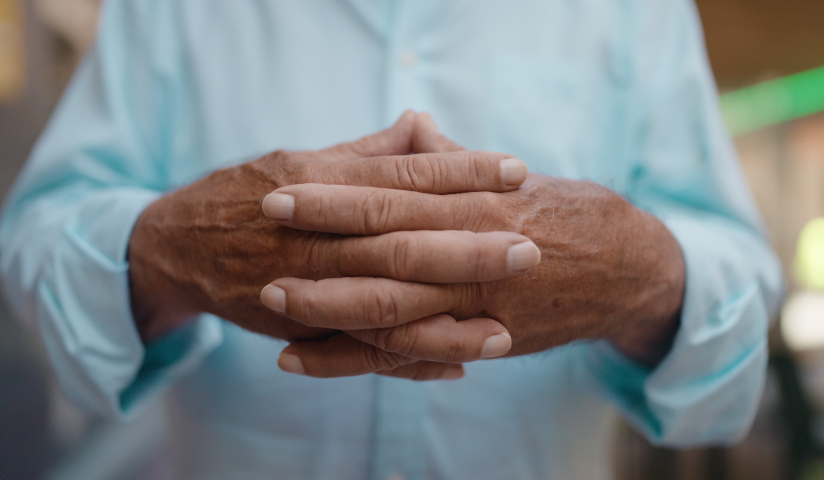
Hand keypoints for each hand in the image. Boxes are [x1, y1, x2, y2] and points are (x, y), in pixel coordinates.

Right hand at [127, 112, 531, 378]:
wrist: (177, 246)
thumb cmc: (248, 192)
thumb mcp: (301, 158)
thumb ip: (366, 150)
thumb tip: (422, 125)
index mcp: (318, 180)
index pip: (401, 176)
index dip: (459, 173)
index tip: (515, 171)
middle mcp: (314, 236)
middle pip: (400, 243)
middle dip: (467, 248)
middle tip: (528, 247)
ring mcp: (304, 287)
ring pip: (384, 308)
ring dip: (446, 321)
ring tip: (504, 328)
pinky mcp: (298, 327)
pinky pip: (358, 351)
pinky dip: (408, 361)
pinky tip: (457, 367)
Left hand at [266, 126, 684, 376]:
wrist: (628, 269)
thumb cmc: (563, 214)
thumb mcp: (512, 182)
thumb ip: (452, 160)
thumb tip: (411, 124)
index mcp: (477, 201)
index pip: (394, 194)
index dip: (336, 194)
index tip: (285, 188)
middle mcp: (476, 250)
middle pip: (385, 248)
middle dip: (321, 241)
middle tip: (260, 232)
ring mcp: (479, 302)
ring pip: (392, 307)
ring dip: (327, 305)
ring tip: (270, 299)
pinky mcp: (483, 340)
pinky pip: (408, 355)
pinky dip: (353, 361)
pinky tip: (302, 359)